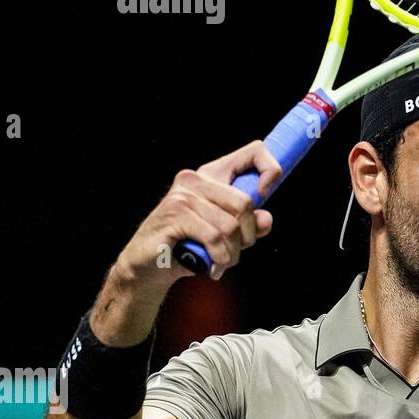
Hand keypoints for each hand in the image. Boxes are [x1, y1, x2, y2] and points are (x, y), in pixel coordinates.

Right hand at [115, 140, 280, 288]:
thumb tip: (265, 219)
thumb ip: (250, 224)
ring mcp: (182, 196)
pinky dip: (219, 257)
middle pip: (245, 202)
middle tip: (236, 251)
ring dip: (232, 252)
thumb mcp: (227, 235)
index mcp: (212, 176)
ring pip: (230, 225)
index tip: (266, 193)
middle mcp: (196, 180)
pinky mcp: (174, 215)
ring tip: (222, 261)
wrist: (148, 267)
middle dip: (248, 235)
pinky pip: (214, 238)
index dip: (270, 169)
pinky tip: (212, 266)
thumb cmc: (189, 247)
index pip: (253, 152)